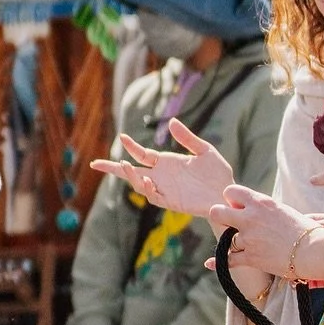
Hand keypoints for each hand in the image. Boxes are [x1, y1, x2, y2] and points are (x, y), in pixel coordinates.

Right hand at [89, 119, 233, 218]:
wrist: (228, 195)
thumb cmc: (218, 174)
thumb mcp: (204, 151)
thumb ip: (188, 138)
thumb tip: (171, 122)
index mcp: (166, 163)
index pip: (142, 154)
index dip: (131, 146)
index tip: (122, 136)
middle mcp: (161, 176)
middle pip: (131, 171)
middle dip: (113, 168)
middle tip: (95, 163)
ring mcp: (165, 190)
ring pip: (139, 184)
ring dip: (130, 176)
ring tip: (124, 166)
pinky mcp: (172, 202)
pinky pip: (154, 198)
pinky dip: (147, 190)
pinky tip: (144, 181)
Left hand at [208, 185, 314, 278]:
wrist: (314, 250)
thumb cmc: (305, 230)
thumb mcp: (282, 210)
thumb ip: (264, 208)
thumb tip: (252, 210)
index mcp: (260, 202)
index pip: (231, 192)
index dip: (231, 199)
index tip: (238, 206)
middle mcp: (250, 218)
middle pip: (217, 212)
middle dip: (220, 216)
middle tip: (230, 222)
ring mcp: (249, 239)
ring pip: (225, 237)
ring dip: (231, 241)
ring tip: (243, 243)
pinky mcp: (251, 257)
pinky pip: (227, 260)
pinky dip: (217, 263)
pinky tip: (209, 263)